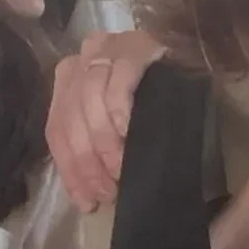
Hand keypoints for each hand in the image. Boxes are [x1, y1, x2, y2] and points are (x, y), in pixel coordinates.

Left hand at [46, 30, 165, 211]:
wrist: (192, 47)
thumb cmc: (155, 91)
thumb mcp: (113, 116)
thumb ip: (95, 144)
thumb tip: (87, 198)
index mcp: (68, 79)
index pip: (57, 129)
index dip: (70, 170)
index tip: (87, 202)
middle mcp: (80, 60)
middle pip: (71, 118)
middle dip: (88, 161)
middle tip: (109, 190)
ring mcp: (106, 50)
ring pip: (89, 102)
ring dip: (104, 143)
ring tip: (121, 170)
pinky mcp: (133, 47)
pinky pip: (118, 83)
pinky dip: (119, 111)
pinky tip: (129, 133)